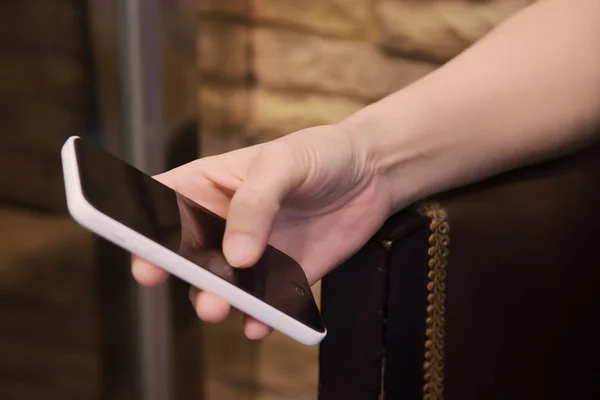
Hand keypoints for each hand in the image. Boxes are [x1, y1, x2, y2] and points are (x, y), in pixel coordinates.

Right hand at [131, 124, 393, 339]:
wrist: (372, 174)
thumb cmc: (319, 153)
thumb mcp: (282, 165)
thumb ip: (255, 205)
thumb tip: (236, 256)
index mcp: (209, 187)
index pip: (162, 206)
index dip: (144, 230)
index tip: (144, 254)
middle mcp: (223, 224)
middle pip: (187, 255)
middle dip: (183, 276)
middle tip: (194, 287)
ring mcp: (252, 252)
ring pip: (221, 286)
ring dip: (217, 300)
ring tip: (222, 306)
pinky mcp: (283, 276)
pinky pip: (264, 303)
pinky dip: (260, 317)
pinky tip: (261, 323)